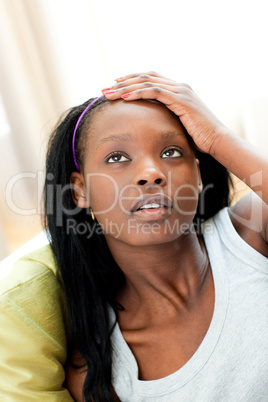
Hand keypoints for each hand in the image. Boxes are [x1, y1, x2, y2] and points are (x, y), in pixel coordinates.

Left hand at [102, 71, 230, 154]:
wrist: (217, 140)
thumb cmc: (199, 137)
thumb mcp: (179, 125)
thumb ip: (167, 119)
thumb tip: (153, 127)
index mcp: (178, 90)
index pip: (150, 79)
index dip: (132, 81)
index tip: (115, 86)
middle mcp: (179, 86)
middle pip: (145, 77)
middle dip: (123, 82)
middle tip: (106, 88)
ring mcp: (180, 91)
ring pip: (147, 82)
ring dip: (125, 87)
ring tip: (109, 92)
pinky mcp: (180, 99)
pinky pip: (154, 91)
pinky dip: (138, 93)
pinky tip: (125, 97)